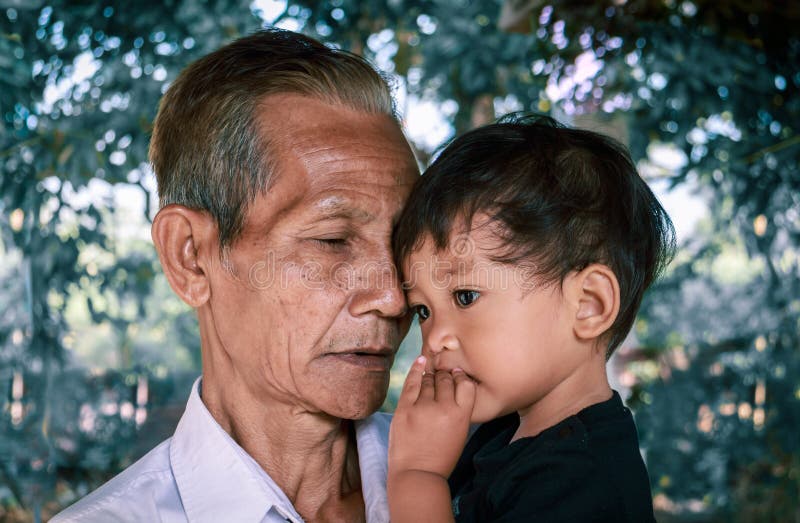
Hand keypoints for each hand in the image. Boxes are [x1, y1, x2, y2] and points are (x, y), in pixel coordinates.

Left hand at [388, 356, 476, 478]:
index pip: (466, 385)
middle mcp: (444, 408)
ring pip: (429, 380)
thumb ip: (459, 410)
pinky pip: (411, 383)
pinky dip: (416, 370)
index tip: (457, 375)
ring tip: (432, 372)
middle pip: (446, 380)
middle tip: (443, 373)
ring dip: (431, 375)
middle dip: (445, 375)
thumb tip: (454, 385)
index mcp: (462, 416)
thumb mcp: (460, 434)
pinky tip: (420, 362)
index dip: (461, 377)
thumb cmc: (440, 457)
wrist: (417, 475)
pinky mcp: (404, 408)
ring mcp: (422, 407)